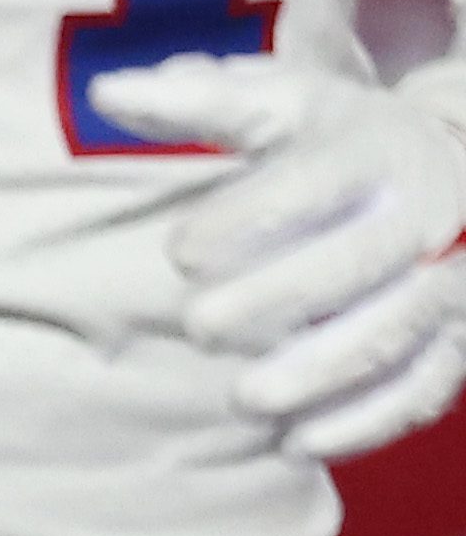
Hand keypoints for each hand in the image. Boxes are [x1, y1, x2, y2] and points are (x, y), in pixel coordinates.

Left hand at [85, 53, 465, 459]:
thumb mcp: (278, 103)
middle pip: (356, 266)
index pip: (312, 185)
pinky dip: (366, 422)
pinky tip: (299, 443)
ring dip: (319, 376)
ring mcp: (449, 283)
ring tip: (243, 400)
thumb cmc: (340, 139)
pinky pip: (425, 388)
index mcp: (372, 151)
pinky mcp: (458, 339)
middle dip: (276, 301)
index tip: (180, 252)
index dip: (245, 220)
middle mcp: (423, 218)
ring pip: (394, 335)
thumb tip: (106, 93)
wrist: (462, 166)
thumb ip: (196, 101)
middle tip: (198, 328)